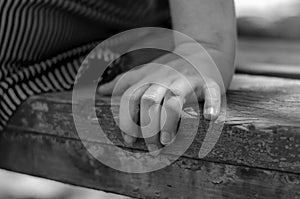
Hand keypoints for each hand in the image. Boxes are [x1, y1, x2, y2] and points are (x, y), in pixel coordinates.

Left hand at [98, 43, 223, 151]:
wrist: (202, 49)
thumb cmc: (170, 67)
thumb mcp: (146, 71)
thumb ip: (124, 82)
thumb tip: (100, 91)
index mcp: (150, 78)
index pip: (131, 98)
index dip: (126, 120)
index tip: (129, 140)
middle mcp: (166, 79)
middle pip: (149, 101)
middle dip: (146, 127)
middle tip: (151, 148)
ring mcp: (187, 80)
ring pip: (174, 100)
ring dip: (169, 123)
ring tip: (167, 142)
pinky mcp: (209, 82)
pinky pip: (211, 93)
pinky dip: (212, 106)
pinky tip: (210, 118)